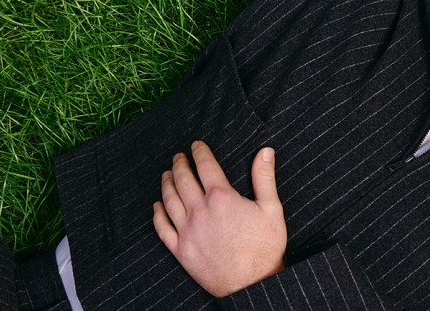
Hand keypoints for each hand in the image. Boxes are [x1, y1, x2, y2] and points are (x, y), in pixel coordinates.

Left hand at [152, 141, 286, 297]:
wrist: (251, 284)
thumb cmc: (264, 247)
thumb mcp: (272, 208)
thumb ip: (265, 177)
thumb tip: (265, 151)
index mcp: (222, 198)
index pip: (206, 166)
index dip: (200, 153)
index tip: (196, 145)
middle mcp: (200, 211)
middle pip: (183, 180)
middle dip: (180, 164)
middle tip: (178, 156)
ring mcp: (187, 230)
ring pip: (170, 200)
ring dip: (166, 184)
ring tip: (166, 174)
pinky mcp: (181, 249)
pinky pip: (162, 228)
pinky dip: (157, 214)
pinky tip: (157, 206)